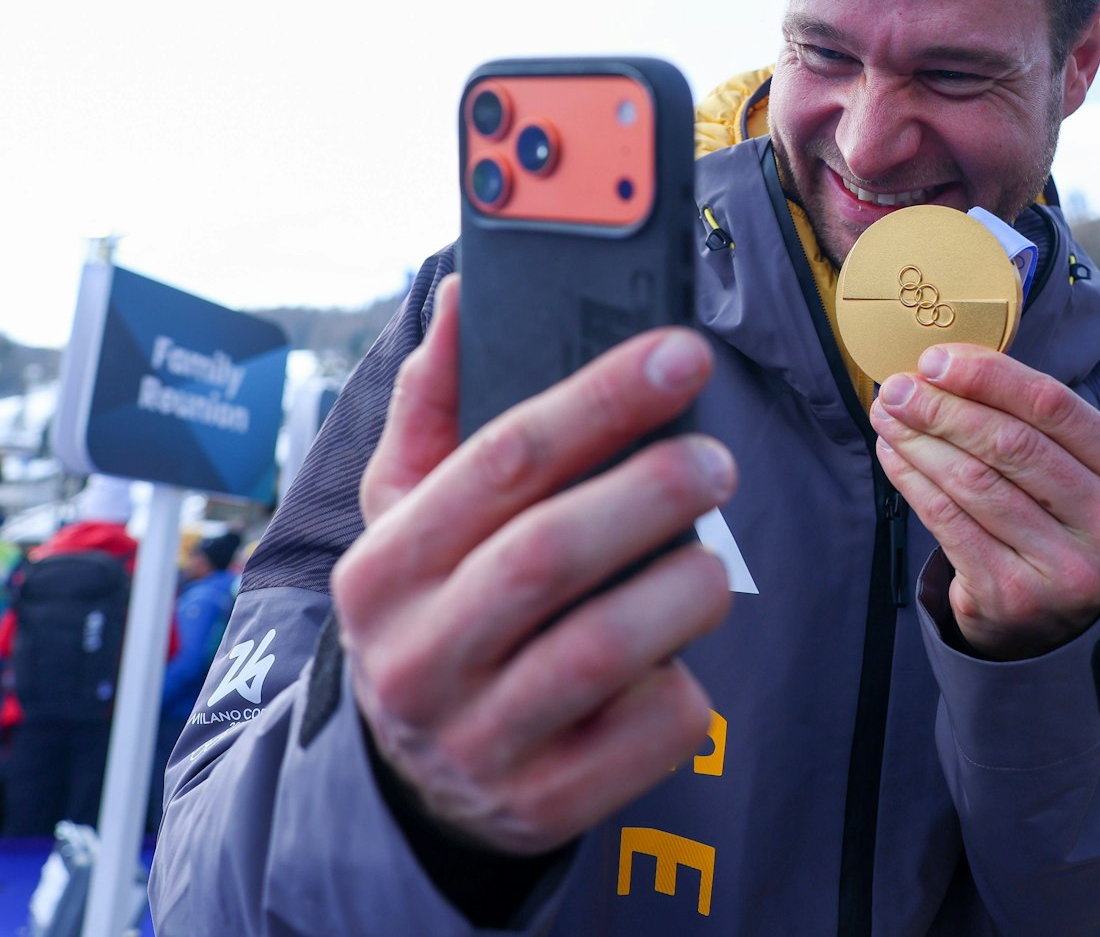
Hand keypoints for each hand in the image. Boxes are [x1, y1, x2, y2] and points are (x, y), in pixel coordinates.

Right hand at [330, 275, 734, 854]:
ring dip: (683, 587)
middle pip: (549, 553)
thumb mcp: (403, 515)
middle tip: (716, 462)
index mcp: (382, 567)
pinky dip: (685, 684)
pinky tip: (678, 659)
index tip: (682, 354)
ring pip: (603, 648)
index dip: (601, 398)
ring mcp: (478, 740)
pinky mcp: (544, 804)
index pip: (499, 461)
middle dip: (652, 491)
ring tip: (709, 561)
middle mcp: (416, 656)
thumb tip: (461, 294)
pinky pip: (648, 731)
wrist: (414, 786)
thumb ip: (432, 405)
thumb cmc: (435, 612)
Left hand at [868, 344, 1099, 659]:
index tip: (936, 359)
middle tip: (898, 388)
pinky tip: (894, 456)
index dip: (990, 377)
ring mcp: (1066, 569)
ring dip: (920, 440)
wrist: (1061, 626)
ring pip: (975, 482)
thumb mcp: (1076, 472)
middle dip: (944, 407)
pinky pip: (950, 523)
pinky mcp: (1013, 596)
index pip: (1056, 407)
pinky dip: (913, 481)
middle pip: (1013, 444)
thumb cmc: (1060, 521)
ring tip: (888, 415)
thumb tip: (946, 366)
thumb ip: (1032, 420)